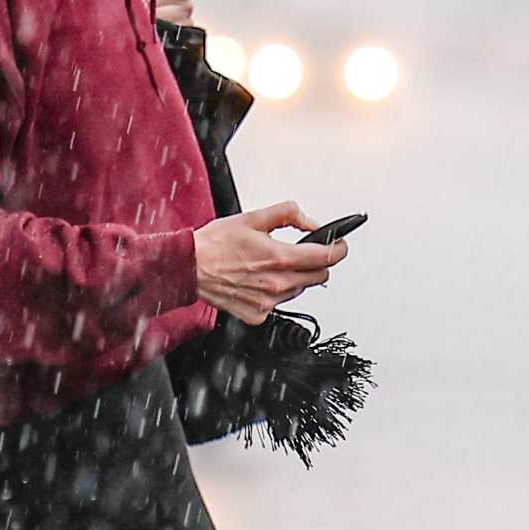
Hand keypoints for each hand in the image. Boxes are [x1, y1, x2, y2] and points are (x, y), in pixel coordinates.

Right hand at [193, 201, 349, 323]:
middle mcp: (277, 284)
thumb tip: (311, 222)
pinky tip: (258, 280)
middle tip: (305, 252)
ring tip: (271, 265)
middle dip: (318, 263)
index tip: (340, 245)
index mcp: (279, 258)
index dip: (339, 249)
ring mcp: (267, 302)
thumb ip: (289, 214)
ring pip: (299, 290)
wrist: (189, 268)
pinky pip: (279, 304)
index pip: (327, 257)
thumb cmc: (216, 244)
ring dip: (295, 278)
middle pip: (319, 277)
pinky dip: (275, 292)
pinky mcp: (257, 314)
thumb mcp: (254, 218)